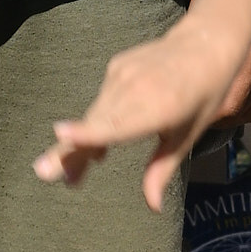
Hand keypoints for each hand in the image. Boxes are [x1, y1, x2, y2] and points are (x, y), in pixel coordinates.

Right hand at [36, 10, 247, 210]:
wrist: (206, 43)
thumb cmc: (204, 95)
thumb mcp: (187, 136)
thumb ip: (162, 169)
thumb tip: (153, 208)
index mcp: (161, 106)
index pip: (119, 122)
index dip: (89, 130)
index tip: (62, 134)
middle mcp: (137, 87)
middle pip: (95, 123)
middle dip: (70, 150)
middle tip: (45, 174)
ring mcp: (123, 73)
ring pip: (93, 114)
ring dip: (80, 144)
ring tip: (72, 178)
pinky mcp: (115, 66)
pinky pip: (100, 101)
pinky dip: (94, 123)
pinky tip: (97, 148)